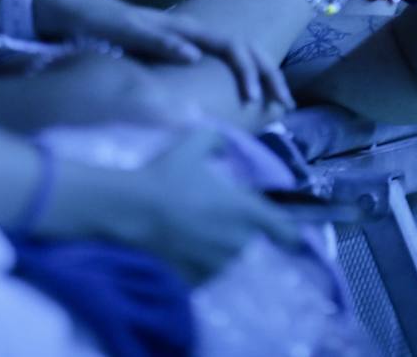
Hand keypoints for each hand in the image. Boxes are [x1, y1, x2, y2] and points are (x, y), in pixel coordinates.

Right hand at [32, 0, 293, 108]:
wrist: (74, 13)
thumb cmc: (116, 42)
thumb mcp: (156, 68)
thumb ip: (180, 82)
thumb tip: (203, 114)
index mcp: (193, 39)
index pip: (242, 54)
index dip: (267, 76)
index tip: (283, 105)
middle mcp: (186, 29)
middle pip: (241, 45)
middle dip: (267, 73)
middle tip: (282, 103)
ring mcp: (162, 26)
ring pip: (212, 39)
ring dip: (236, 64)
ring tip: (252, 92)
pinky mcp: (132, 25)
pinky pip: (159, 35)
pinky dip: (177, 46)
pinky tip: (191, 58)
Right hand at [48, 131, 302, 282]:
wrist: (129, 210)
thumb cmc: (166, 176)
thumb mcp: (193, 143)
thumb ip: (217, 138)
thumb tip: (225, 143)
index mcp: (245, 212)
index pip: (285, 231)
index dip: (287, 231)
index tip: (287, 233)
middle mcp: (237, 242)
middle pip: (248, 238)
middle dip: (235, 228)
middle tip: (211, 214)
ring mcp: (216, 264)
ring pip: (226, 255)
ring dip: (217, 246)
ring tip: (192, 229)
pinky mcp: (195, 279)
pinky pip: (205, 270)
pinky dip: (198, 261)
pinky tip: (179, 245)